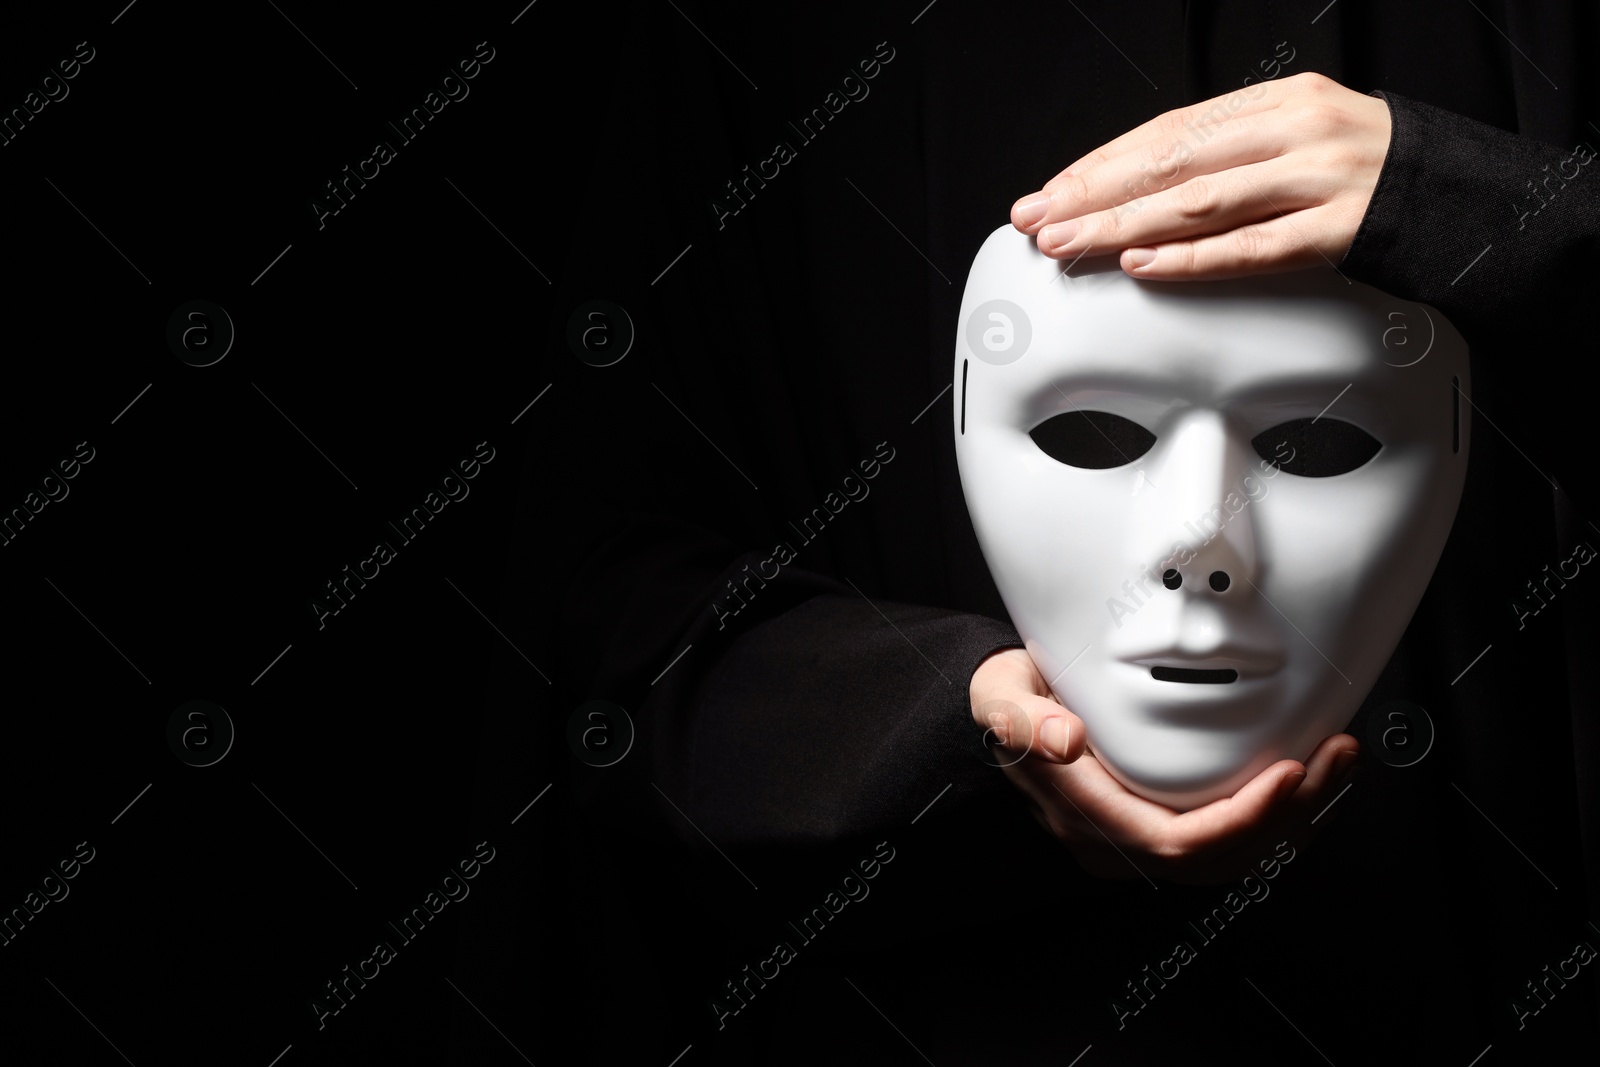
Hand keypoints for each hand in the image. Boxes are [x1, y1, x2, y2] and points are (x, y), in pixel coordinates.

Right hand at [971, 648, 1359, 884]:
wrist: (1001, 708)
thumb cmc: (1006, 697)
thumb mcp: (999, 693)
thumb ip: (1021, 716)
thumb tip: (1064, 740)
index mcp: (1082, 813)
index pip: (1177, 844)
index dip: (1242, 820)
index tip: (1288, 773)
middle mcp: (1113, 844)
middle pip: (1219, 858)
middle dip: (1291, 816)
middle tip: (1338, 757)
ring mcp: (1136, 843)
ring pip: (1232, 859)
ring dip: (1295, 820)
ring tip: (1337, 765)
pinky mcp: (1158, 829)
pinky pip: (1228, 845)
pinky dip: (1276, 820)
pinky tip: (1307, 783)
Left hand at [1009, 71, 1390, 279]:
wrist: (1470, 196)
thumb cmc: (1372, 173)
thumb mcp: (1300, 140)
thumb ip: (1232, 156)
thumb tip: (1142, 190)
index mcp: (1279, 101)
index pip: (1170, 130)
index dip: (1103, 164)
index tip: (1052, 192)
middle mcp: (1296, 130)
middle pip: (1172, 161)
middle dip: (1094, 193)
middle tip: (1038, 220)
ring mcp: (1320, 177)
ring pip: (1200, 202)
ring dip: (1124, 225)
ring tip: (1070, 243)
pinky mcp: (1340, 228)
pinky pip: (1253, 246)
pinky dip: (1193, 257)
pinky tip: (1145, 263)